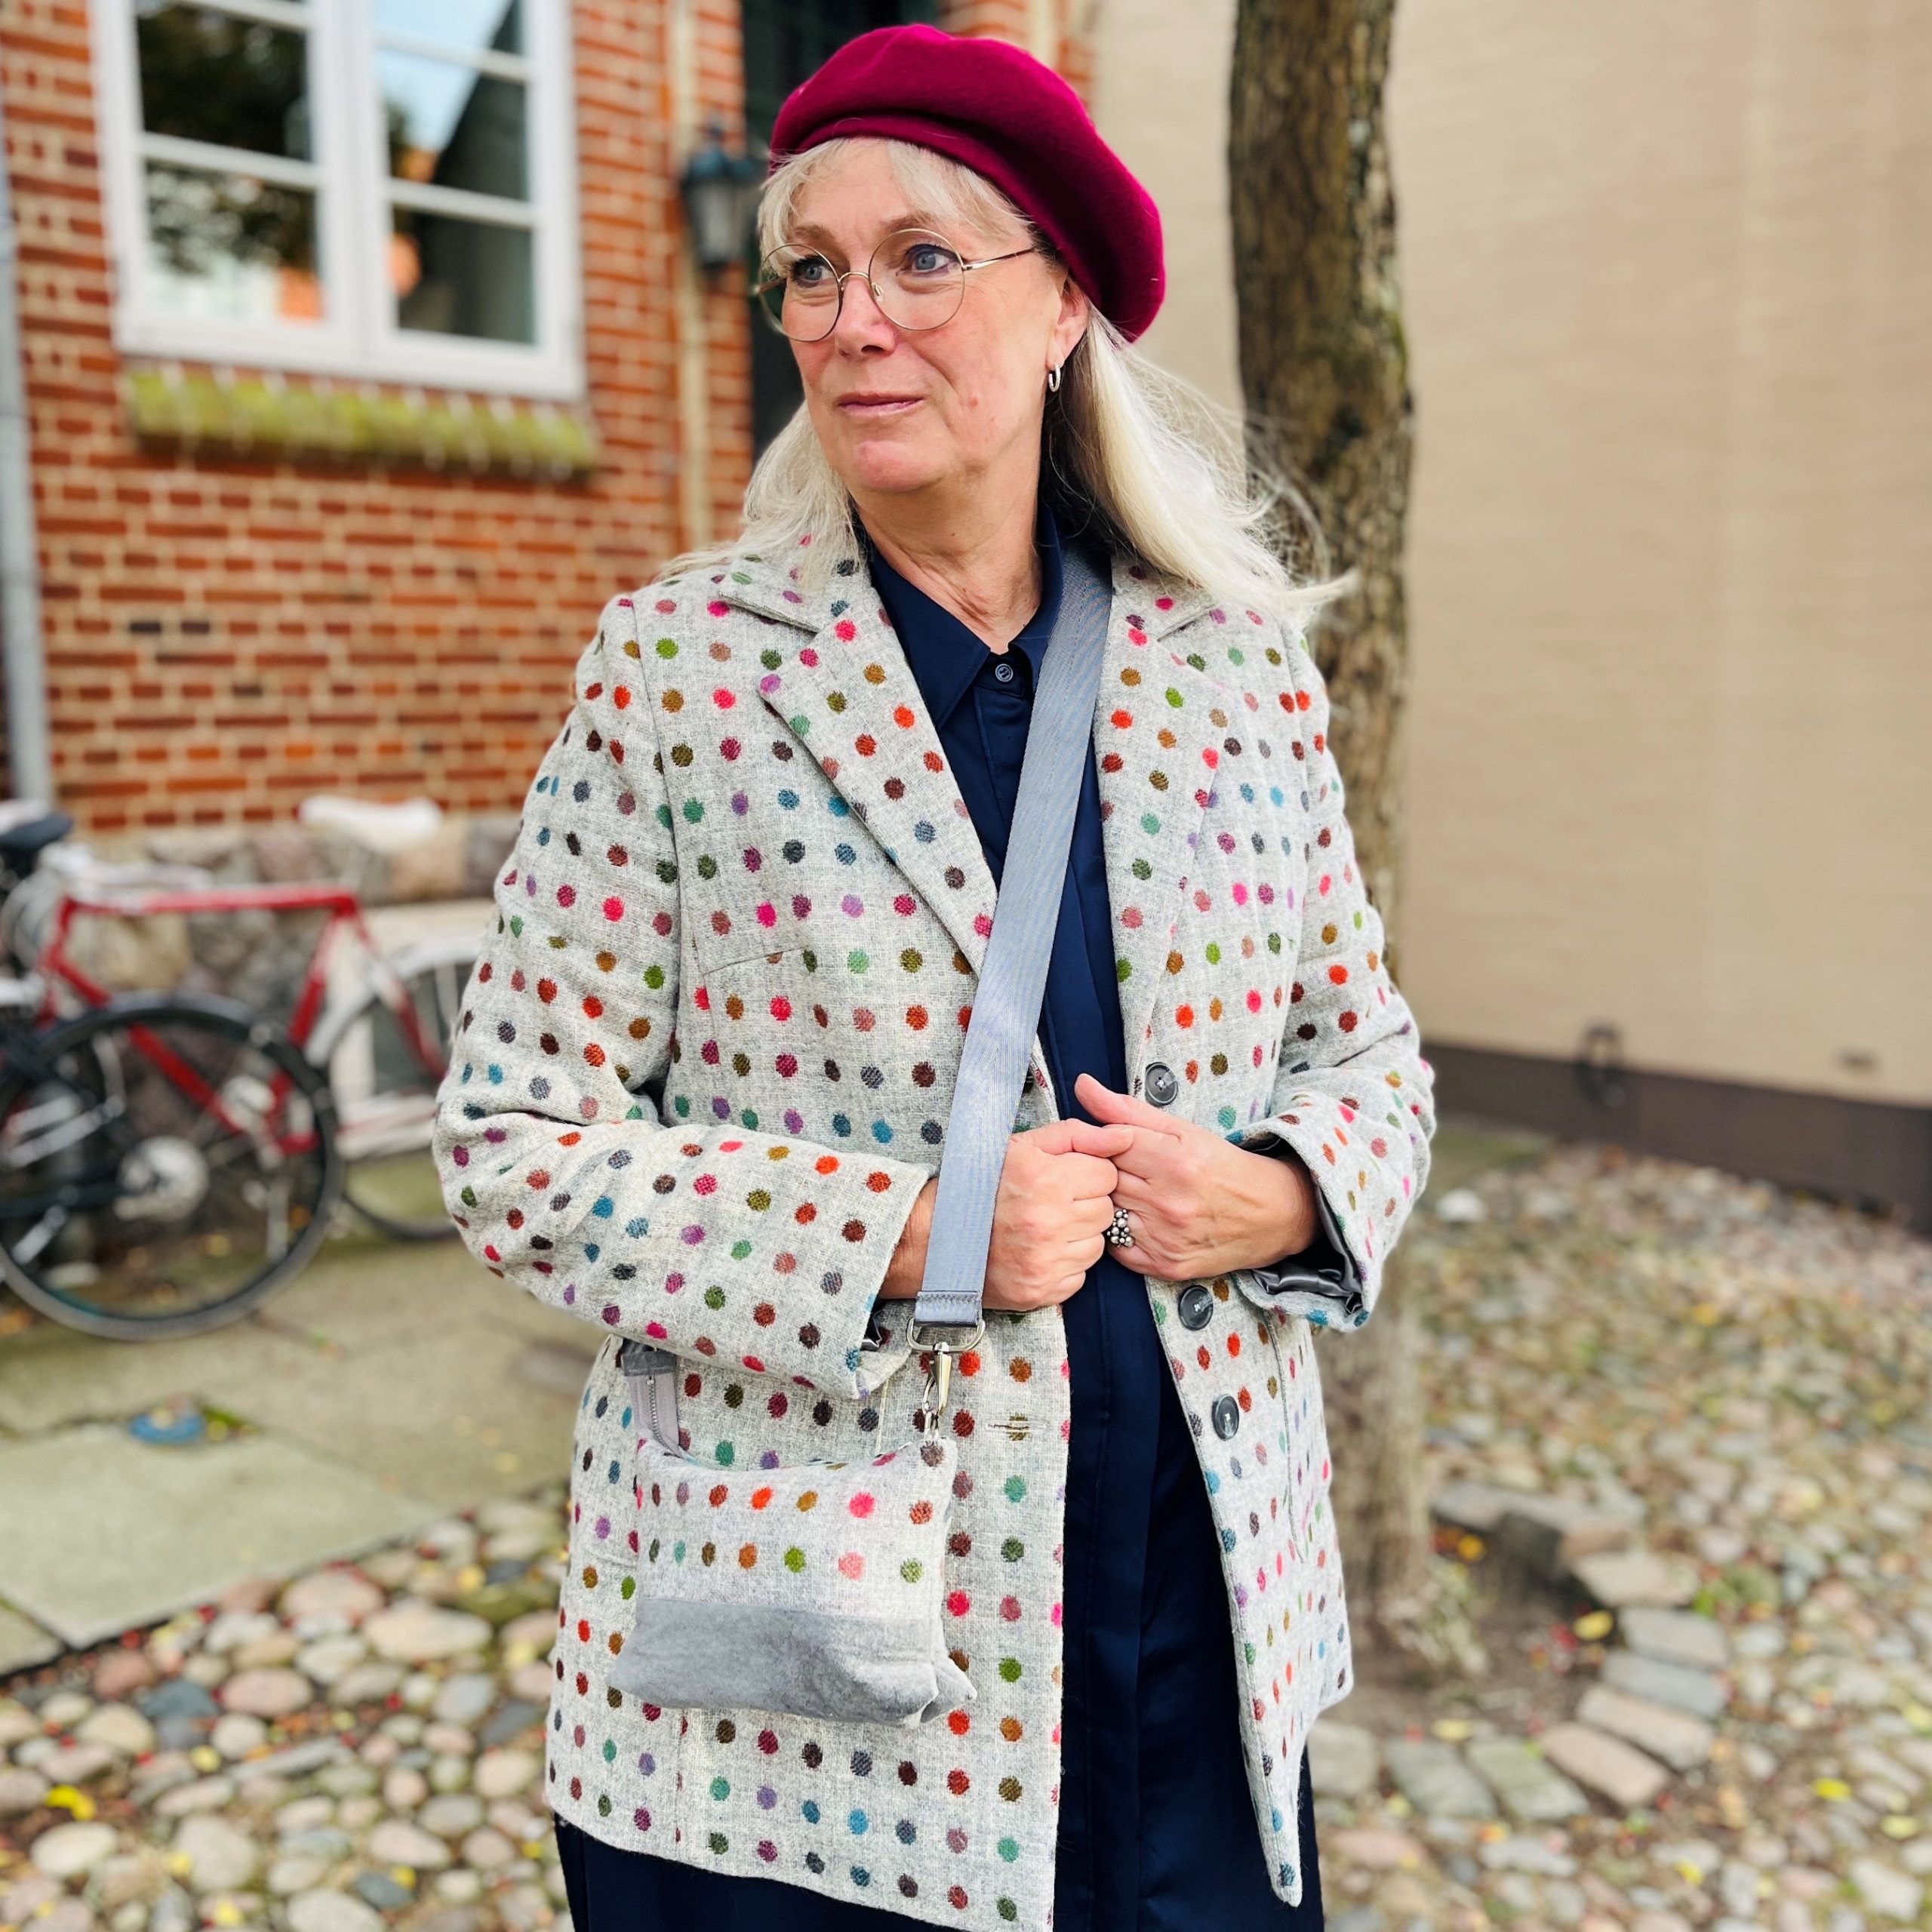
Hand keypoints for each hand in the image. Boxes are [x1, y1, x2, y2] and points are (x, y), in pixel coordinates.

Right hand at [874, 1119, 1131, 1310]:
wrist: (933, 1238)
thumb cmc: (978, 1186)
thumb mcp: (1021, 1147)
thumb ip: (1075, 1136)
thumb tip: (1123, 1137)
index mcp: (1046, 1180)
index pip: (1106, 1174)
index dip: (1087, 1173)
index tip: (1064, 1177)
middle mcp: (1049, 1222)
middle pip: (1105, 1209)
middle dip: (1085, 1203)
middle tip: (1053, 1202)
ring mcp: (1046, 1261)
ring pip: (1097, 1244)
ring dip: (1078, 1234)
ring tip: (1045, 1226)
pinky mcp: (1043, 1291)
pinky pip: (1080, 1274)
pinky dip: (1065, 1263)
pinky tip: (1039, 1250)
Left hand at [1073, 1073, 1316, 1280]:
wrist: (1271, 1214)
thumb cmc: (1222, 1166)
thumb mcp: (1181, 1130)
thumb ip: (1127, 1110)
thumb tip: (1082, 1085)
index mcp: (1175, 1160)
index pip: (1109, 1145)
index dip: (1106, 1143)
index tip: (1117, 1145)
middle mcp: (1170, 1202)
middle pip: (1104, 1180)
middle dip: (1109, 1172)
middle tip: (1131, 1170)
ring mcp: (1167, 1239)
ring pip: (1107, 1213)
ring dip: (1113, 1202)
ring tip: (1137, 1193)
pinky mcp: (1166, 1266)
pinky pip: (1117, 1248)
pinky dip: (1120, 1233)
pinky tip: (1141, 1220)